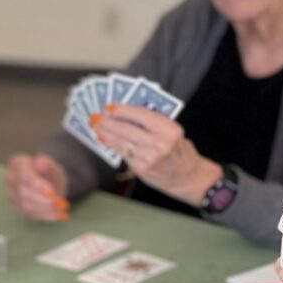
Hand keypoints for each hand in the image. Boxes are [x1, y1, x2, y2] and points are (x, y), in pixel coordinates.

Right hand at [5, 152, 70, 221]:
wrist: (48, 183)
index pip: (24, 176)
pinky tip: (58, 215)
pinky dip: (45, 216)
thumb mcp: (52, 166)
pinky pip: (30, 214)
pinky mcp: (16, 207)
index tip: (51, 192)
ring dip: (46, 209)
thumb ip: (47, 163)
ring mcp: (11, 194)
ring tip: (62, 209)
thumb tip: (40, 161)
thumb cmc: (49, 173)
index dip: (37, 185)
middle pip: (24, 192)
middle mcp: (10, 178)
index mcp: (17, 163)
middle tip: (60, 203)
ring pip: (26, 205)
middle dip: (43, 200)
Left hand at [95, 106, 219, 205]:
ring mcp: (149, 158)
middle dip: (108, 122)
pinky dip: (112, 145)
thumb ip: (152, 123)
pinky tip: (105, 139)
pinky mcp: (141, 168)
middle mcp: (160, 144)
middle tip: (96, 116)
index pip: (141, 115)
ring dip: (105, 133)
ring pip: (121, 142)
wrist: (187, 176)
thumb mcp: (172, 132)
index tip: (110, 106)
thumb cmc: (178, 150)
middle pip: (127, 129)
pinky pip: (123, 153)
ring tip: (95, 126)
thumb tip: (125, 114)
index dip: (123, 110)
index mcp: (169, 130)